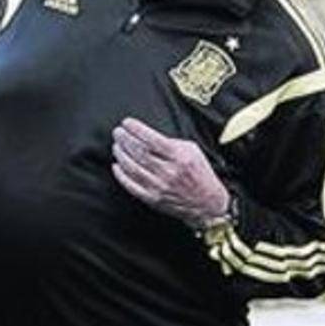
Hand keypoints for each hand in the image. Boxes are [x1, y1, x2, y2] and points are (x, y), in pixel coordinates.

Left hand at [111, 117, 229, 228]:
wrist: (207, 203)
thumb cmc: (200, 174)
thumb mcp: (193, 151)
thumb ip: (172, 143)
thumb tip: (148, 137)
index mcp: (179, 157)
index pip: (152, 139)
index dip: (136, 129)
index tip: (127, 122)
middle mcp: (168, 172)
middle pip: (139, 152)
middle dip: (125, 139)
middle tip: (117, 132)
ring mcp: (159, 186)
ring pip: (132, 168)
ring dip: (121, 155)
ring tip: (117, 146)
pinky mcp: (153, 199)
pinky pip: (131, 186)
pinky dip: (121, 175)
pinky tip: (117, 166)